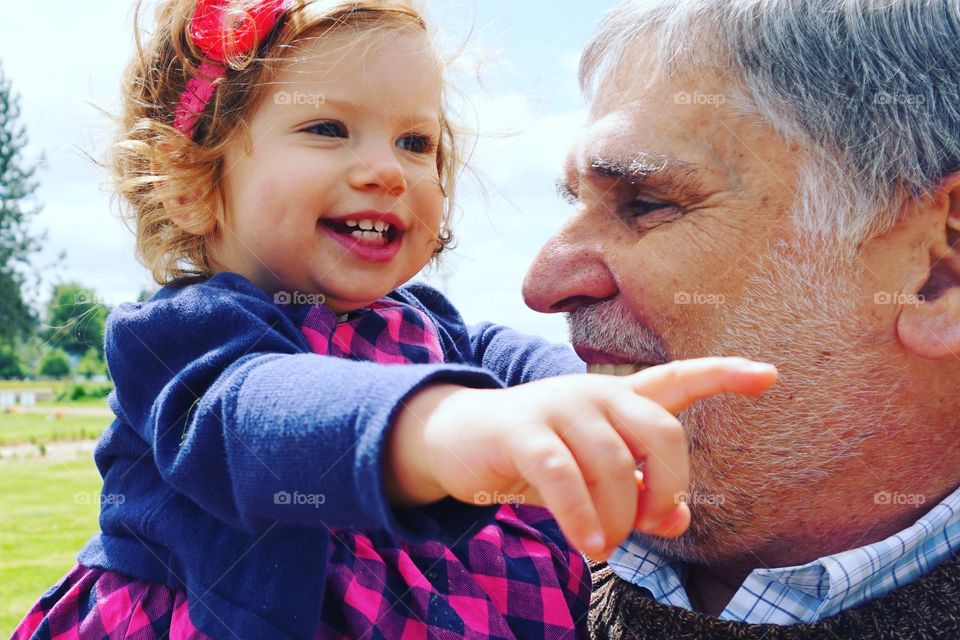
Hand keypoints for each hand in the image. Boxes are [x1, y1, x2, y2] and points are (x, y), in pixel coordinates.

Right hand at [386, 357, 776, 559]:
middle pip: (660, 433)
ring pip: (613, 464)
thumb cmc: (539, 460)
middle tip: (651, 524)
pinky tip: (589, 544)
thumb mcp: (595, 479)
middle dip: (668, 487)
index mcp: (618, 398)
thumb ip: (640, 493)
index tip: (770, 376)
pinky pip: (564, 475)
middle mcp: (594, 392)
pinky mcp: (523, 429)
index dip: (724, 375)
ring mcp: (558, 406)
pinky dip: (582, 517)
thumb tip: (676, 520)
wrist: (459, 441)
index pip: (678, 379)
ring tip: (606, 544)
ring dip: (618, 516)